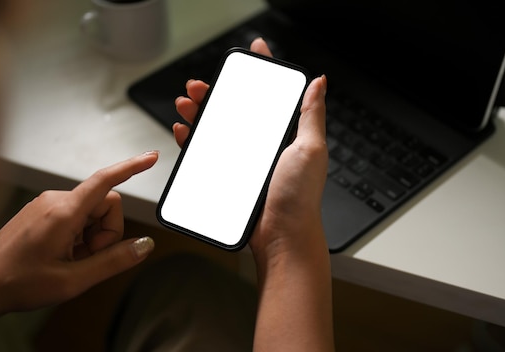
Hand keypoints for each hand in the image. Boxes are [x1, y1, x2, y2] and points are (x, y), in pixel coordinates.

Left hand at [0, 152, 157, 343]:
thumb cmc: (17, 282)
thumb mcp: (73, 280)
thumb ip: (114, 261)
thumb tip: (144, 245)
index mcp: (63, 212)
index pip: (106, 180)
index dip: (132, 167)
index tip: (151, 158)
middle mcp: (55, 200)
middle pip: (105, 203)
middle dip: (106, 232)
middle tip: (87, 258)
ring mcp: (47, 204)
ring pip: (92, 211)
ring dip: (91, 236)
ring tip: (70, 259)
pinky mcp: (43, 210)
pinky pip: (76, 215)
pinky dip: (79, 235)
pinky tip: (62, 254)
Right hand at [174, 38, 332, 350]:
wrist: (282, 237)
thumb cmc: (300, 198)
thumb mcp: (311, 149)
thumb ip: (312, 115)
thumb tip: (319, 83)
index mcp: (285, 135)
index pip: (272, 96)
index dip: (262, 73)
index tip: (254, 52)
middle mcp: (264, 146)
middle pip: (237, 109)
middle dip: (218, 92)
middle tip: (201, 85)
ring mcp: (245, 162)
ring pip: (217, 128)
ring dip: (200, 112)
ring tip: (186, 103)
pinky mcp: (229, 178)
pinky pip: (206, 154)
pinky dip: (193, 140)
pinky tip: (184, 131)